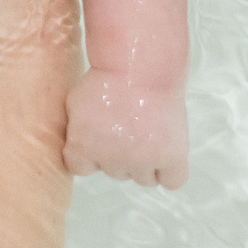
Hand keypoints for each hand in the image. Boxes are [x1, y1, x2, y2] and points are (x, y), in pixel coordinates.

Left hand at [64, 71, 187, 189]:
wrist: (140, 66)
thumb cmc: (106, 78)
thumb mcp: (75, 103)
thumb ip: (75, 131)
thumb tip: (77, 147)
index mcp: (82, 148)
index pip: (81, 168)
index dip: (90, 153)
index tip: (99, 137)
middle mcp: (111, 160)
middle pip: (115, 172)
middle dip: (120, 154)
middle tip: (128, 127)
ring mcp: (142, 161)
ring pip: (143, 178)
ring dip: (145, 163)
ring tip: (148, 134)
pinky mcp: (171, 158)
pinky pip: (172, 181)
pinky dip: (170, 172)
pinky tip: (166, 156)